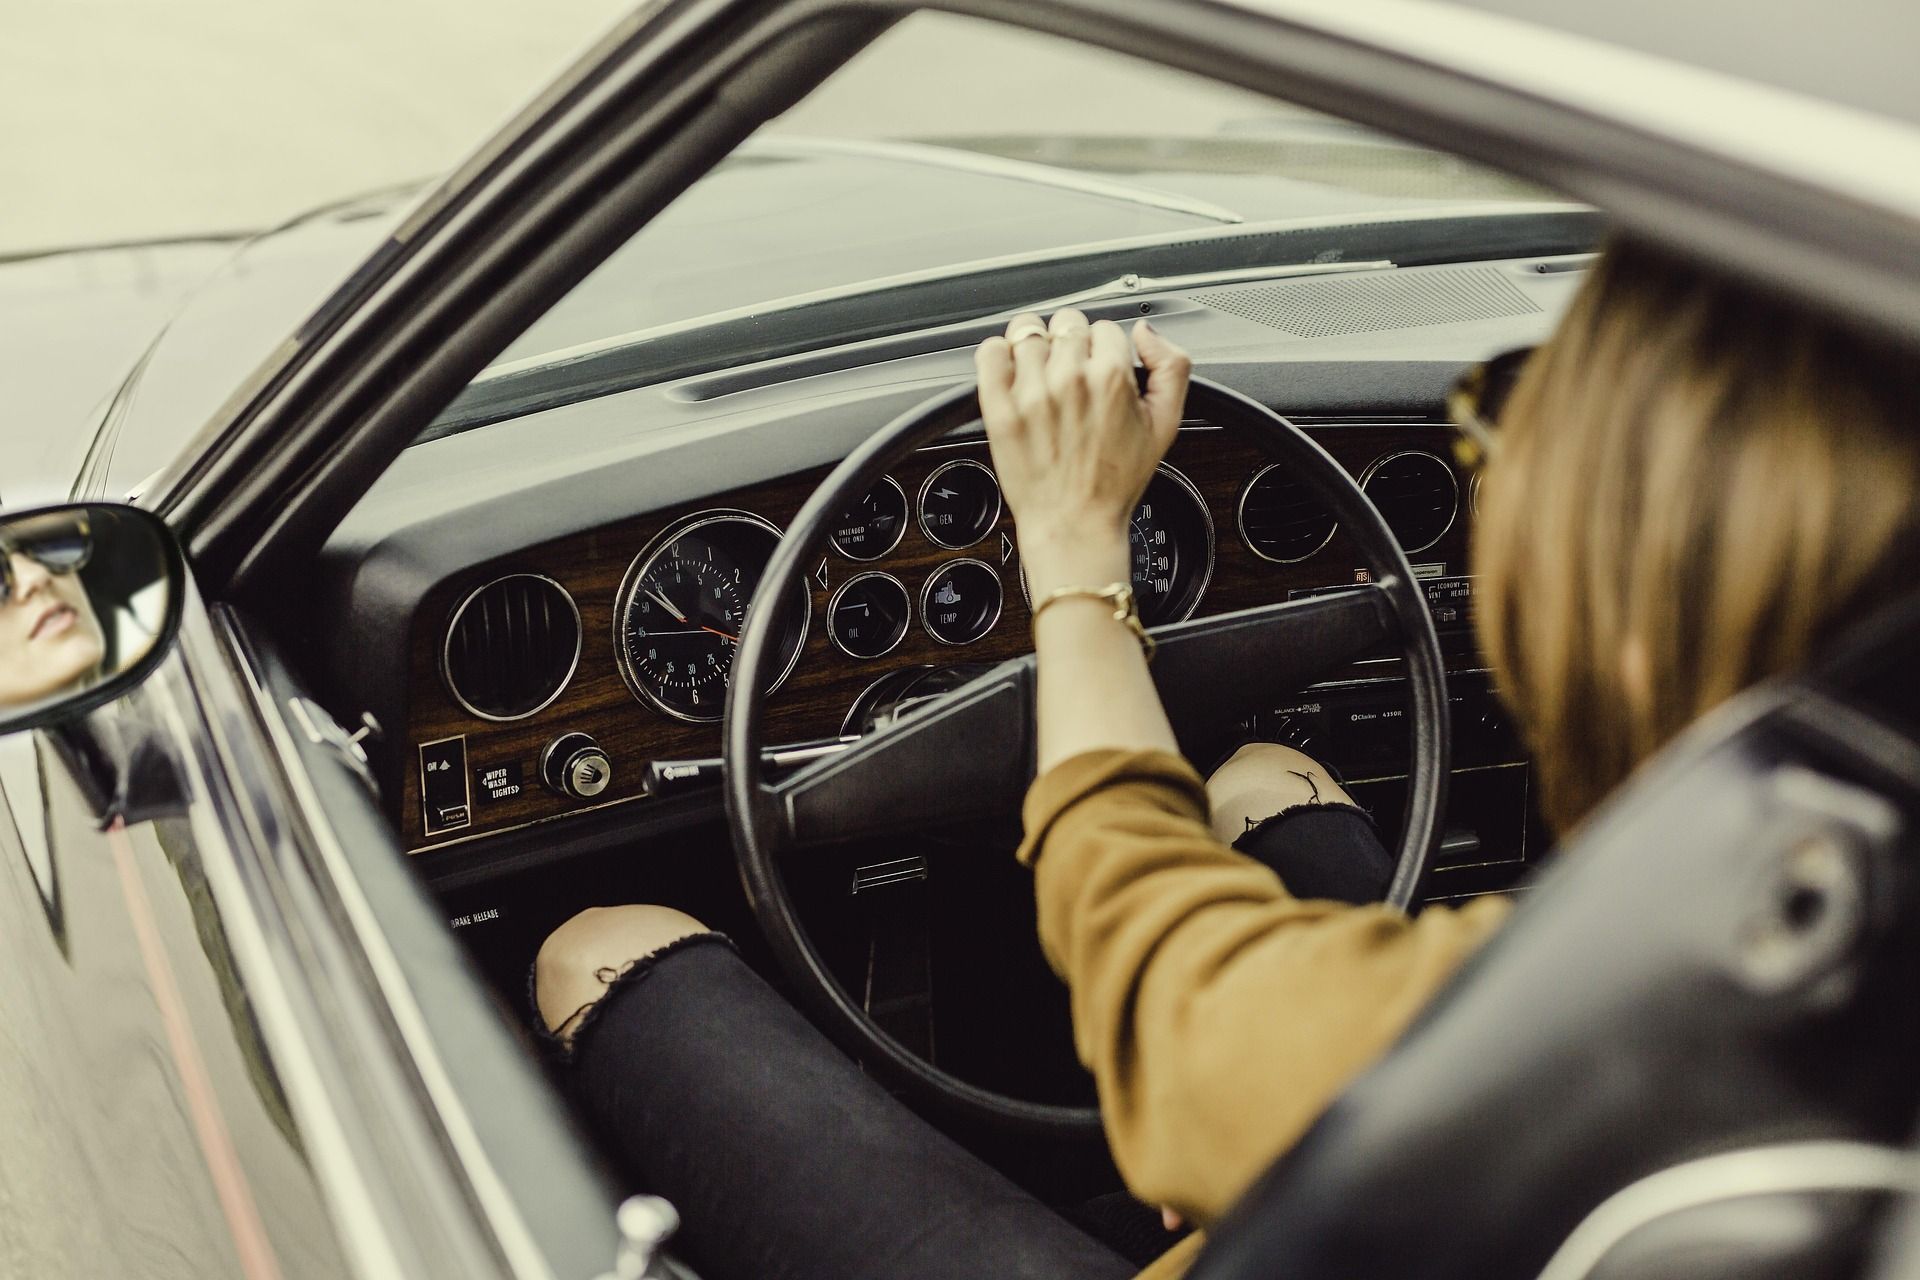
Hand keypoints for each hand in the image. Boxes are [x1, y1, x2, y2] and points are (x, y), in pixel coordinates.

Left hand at [974, 310, 1190, 597]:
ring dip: (1035, 348)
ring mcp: (1030, 392)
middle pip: (1067, 324)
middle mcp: (1069, 379)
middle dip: (1072, 345)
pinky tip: (1011, 373)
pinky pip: (989, 352)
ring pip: (1028, 331)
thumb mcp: (1167, 424)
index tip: (1099, 371)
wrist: (1074, 524)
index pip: (1106, 327)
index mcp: (1111, 377)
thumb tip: (1146, 331)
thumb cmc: (1115, 482)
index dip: (1105, 349)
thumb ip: (1172, 366)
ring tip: (1041, 376)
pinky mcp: (998, 408)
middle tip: (1072, 377)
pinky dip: (997, 354)